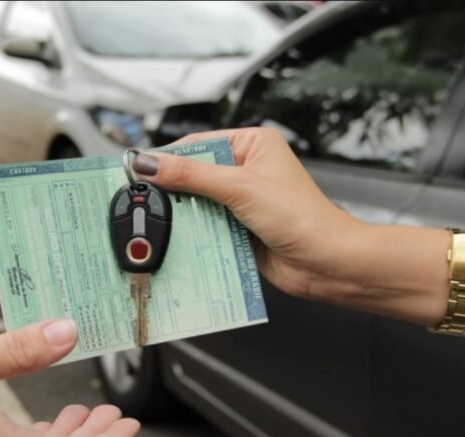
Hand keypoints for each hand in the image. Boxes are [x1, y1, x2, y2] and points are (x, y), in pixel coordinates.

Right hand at [135, 127, 363, 298]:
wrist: (325, 263)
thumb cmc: (301, 217)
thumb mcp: (239, 187)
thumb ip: (191, 175)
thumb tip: (150, 163)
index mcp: (254, 145)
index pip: (198, 144)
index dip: (168, 157)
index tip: (139, 168)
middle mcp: (248, 170)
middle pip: (195, 175)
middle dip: (174, 190)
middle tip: (144, 198)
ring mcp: (243, 201)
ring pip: (198, 204)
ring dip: (185, 215)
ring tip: (161, 222)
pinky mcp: (240, 229)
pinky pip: (207, 227)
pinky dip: (194, 234)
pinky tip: (180, 240)